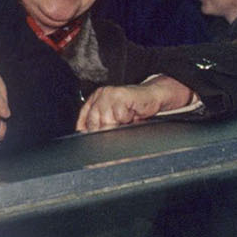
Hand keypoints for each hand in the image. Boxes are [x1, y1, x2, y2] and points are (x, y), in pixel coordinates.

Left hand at [76, 76, 194, 131]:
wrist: (151, 95)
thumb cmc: (133, 107)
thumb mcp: (114, 116)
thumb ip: (101, 123)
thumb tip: (89, 136)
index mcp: (96, 98)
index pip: (85, 118)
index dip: (87, 131)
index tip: (91, 142)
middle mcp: (101, 95)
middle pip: (94, 121)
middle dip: (104, 130)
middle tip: (117, 129)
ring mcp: (110, 94)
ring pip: (106, 120)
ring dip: (117, 125)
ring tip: (126, 120)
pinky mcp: (121, 96)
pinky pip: (119, 116)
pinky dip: (127, 119)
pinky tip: (131, 114)